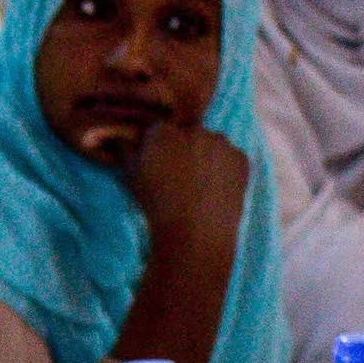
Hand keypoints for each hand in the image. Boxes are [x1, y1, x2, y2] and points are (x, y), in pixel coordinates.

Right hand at [116, 116, 249, 262]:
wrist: (195, 233)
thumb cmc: (156, 205)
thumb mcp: (131, 177)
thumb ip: (126, 151)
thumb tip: (122, 138)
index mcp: (163, 131)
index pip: (159, 130)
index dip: (158, 148)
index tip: (159, 166)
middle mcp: (194, 130)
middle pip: (187, 134)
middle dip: (183, 149)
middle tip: (180, 177)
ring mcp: (221, 143)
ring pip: (211, 144)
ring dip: (206, 157)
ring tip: (200, 186)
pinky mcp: (241, 158)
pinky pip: (230, 159)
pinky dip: (225, 170)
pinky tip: (217, 190)